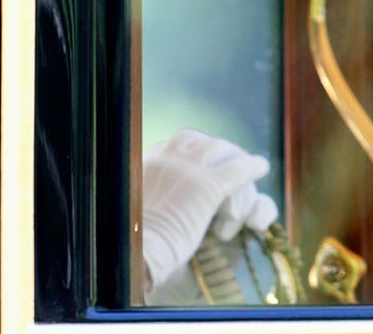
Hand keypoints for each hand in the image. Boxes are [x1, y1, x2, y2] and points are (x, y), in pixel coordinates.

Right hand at [142, 128, 275, 292]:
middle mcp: (164, 159)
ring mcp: (188, 169)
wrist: (140, 256)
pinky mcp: (209, 186)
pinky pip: (239, 169)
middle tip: (224, 186)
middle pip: (199, 141)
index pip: (171, 146)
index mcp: (142, 165)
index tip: (196, 175)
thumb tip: (162, 202)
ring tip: (239, 199)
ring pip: (222, 152)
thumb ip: (154, 197)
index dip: (189, 156)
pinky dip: (253, 167)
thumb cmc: (136, 245)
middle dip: (216, 156)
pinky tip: (261, 167)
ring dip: (234, 169)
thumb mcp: (139, 210)